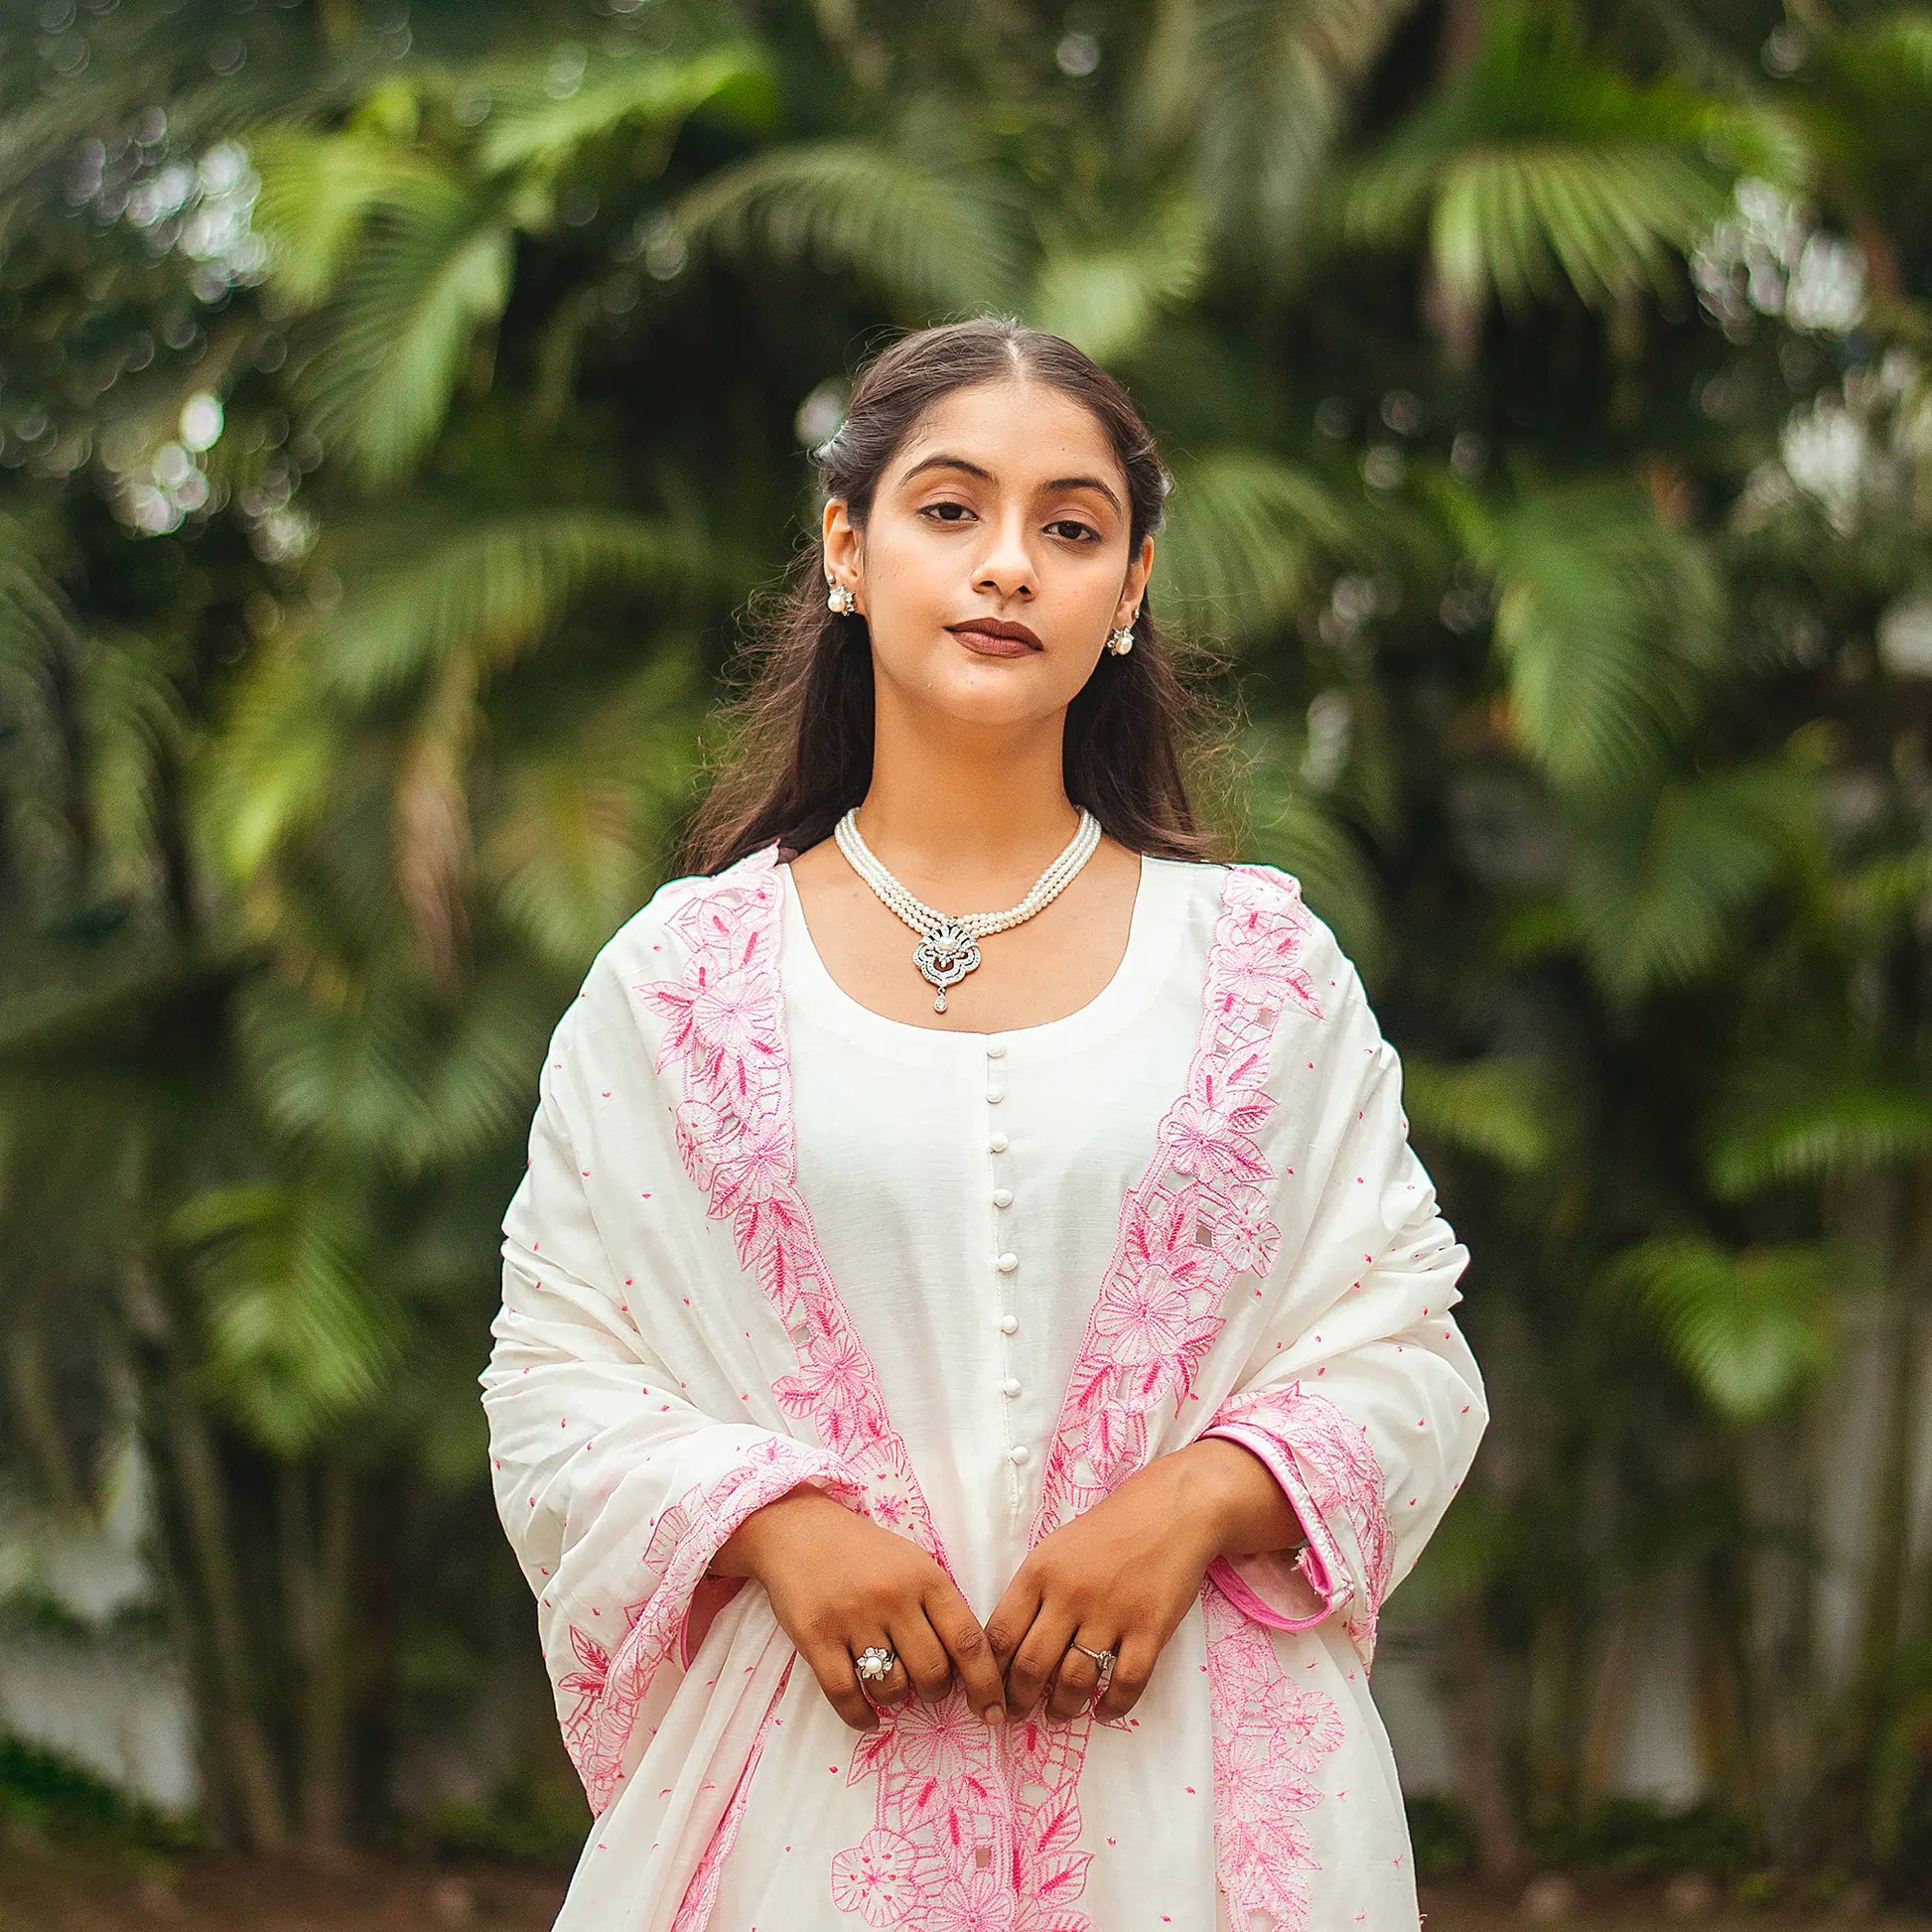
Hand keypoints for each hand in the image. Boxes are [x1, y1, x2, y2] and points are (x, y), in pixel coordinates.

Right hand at [713, 1485, 1006, 1733]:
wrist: (799, 1531)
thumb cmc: (865, 1553)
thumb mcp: (913, 1564)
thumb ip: (940, 1608)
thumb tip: (971, 1669)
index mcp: (925, 1577)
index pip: (968, 1640)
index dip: (986, 1683)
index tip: (993, 1712)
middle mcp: (893, 1597)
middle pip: (933, 1671)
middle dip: (935, 1692)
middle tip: (927, 1687)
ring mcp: (853, 1618)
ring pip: (892, 1687)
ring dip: (897, 1698)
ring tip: (891, 1685)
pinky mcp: (816, 1637)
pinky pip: (846, 1695)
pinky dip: (861, 1716)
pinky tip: (868, 1716)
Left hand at [986, 1439, 1300, 1725]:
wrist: (1172, 1510)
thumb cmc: (1109, 1529)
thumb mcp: (1057, 1547)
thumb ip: (1033, 1591)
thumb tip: (1007, 1644)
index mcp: (1040, 1572)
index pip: (999, 1635)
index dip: (989, 1673)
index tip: (989, 1691)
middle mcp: (1070, 1594)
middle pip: (1031, 1666)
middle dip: (1019, 1700)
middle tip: (1018, 1714)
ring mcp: (1111, 1613)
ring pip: (1074, 1682)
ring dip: (1062, 1708)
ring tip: (1059, 1713)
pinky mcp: (1150, 1629)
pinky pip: (1125, 1683)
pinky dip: (1112, 1706)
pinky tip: (1104, 1711)